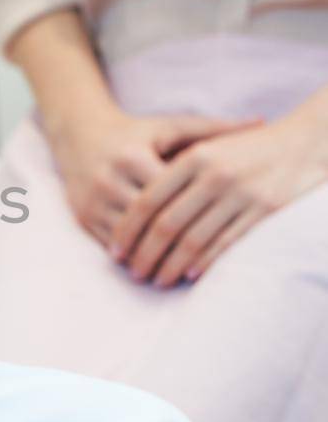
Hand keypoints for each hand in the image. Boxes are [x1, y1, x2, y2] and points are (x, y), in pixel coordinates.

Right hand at [50, 109, 255, 249]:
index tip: (219, 229)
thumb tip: (261, 122)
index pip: (169, 194)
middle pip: (147, 220)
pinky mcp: (81, 213)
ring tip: (171, 275)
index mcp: (133, 156)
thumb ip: (215, 128)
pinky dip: (129, 256)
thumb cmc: (136, 132)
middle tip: (199, 262)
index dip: (193, 213)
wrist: (80, 133)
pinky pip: (109, 241)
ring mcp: (93, 199)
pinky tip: (148, 267)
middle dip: (171, 244)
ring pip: (126, 237)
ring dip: (148, 257)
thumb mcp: (171, 126)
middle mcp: (110, 178)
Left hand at [110, 111, 327, 286]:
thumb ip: (173, 169)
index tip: (117, 251)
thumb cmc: (245, 148)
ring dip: (171, 265)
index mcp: (195, 157)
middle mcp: (214, 174)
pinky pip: (226, 243)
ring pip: (194, 239)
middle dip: (146, 254)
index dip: (130, 230)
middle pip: (167, 224)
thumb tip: (132, 204)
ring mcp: (240, 193)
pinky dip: (204, 262)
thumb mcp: (207, 146)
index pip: (150, 201)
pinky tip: (190, 275)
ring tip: (157, 280)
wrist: (303, 141)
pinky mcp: (264, 210)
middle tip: (133, 272)